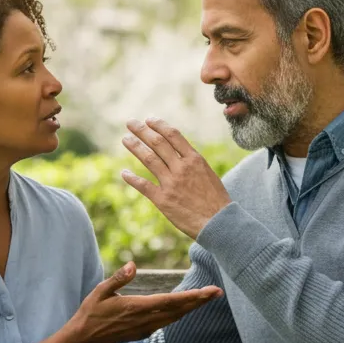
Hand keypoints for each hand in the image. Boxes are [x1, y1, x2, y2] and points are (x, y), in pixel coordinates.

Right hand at [35, 262, 222, 342]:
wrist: (84, 338)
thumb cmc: (91, 311)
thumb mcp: (101, 291)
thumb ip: (119, 278)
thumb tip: (133, 264)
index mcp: (136, 307)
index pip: (171, 301)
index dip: (192, 297)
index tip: (210, 292)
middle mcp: (145, 320)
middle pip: (179, 310)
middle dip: (199, 302)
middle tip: (218, 292)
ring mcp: (145, 328)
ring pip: (175, 317)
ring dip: (192, 308)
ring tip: (207, 298)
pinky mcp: (143, 332)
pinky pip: (167, 322)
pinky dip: (180, 313)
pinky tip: (186, 308)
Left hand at [121, 117, 231, 238]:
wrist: (219, 222)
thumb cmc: (216, 200)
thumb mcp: (207, 174)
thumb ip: (192, 163)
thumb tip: (178, 154)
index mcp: (194, 159)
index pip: (173, 135)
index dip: (159, 125)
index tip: (148, 119)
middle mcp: (181, 168)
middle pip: (158, 143)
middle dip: (142, 131)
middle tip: (130, 123)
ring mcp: (171, 183)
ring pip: (149, 159)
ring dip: (135, 147)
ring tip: (125, 139)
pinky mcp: (163, 200)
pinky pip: (143, 185)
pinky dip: (132, 178)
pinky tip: (124, 173)